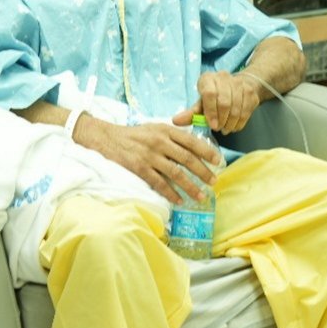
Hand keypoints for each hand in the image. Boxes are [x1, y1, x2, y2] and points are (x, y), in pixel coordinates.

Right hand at [82, 118, 221, 203]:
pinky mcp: (140, 168)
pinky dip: (171, 193)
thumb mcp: (155, 127)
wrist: (108, 138)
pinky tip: (179, 200)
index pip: (191, 141)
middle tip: (214, 182)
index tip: (218, 161)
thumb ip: (173, 135)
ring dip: (190, 186)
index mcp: (166, 130)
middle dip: (203, 172)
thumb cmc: (135, 134)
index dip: (207, 152)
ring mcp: (150, 155)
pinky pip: (159, 183)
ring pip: (176, 173)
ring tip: (200, 196)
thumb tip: (195, 147)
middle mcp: (159, 141)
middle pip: (187, 158)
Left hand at [173, 71, 260, 133]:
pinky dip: (240, 123)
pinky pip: (246, 111)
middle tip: (218, 128)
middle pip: (224, 102)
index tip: (212, 125)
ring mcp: (239, 83)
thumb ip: (190, 113)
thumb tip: (175, 121)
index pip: (209, 94)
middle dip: (221, 119)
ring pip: (236, 108)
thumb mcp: (201, 103)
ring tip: (225, 128)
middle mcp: (224, 77)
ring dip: (230, 123)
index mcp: (208, 78)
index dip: (210, 112)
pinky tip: (234, 126)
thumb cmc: (214, 97)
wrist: (236, 86)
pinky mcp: (250, 92)